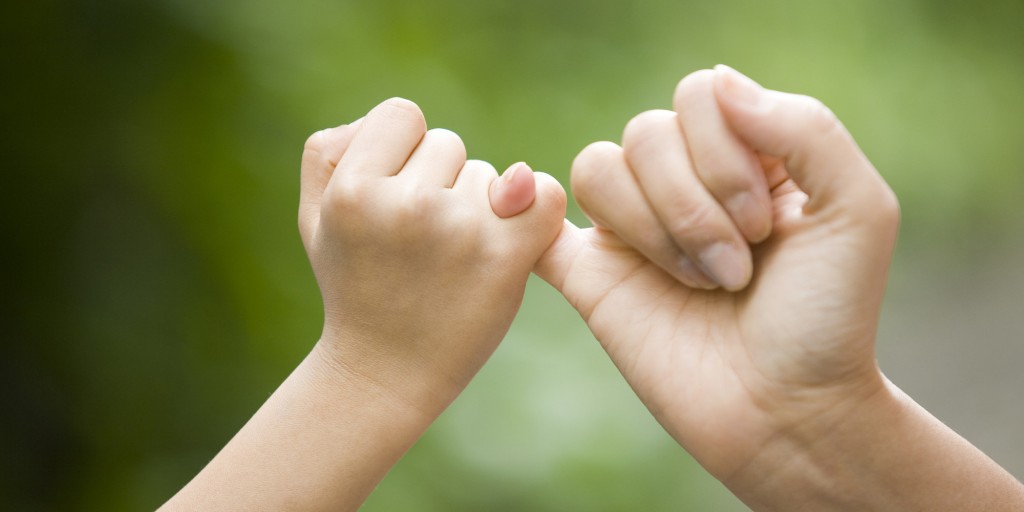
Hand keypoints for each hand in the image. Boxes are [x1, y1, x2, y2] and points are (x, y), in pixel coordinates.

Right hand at [300, 97, 565, 414]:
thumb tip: (414, 125)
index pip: (402, 114)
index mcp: (353, 190)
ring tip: (448, 259)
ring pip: (492, 175)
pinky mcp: (504, 259)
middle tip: (418, 240)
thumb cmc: (353, 283)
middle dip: (439, 182)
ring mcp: (458, 232)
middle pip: (449, 144)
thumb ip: (332, 148)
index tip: (393, 194)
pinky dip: (537, 210)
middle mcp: (406, 206)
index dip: (401, 152)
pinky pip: (544, 195)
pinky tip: (513, 238)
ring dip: (478, 207)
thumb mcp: (315, 214)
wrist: (383, 373)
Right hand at [535, 66, 898, 481]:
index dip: (724, 154)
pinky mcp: (591, 275)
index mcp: (744, 155)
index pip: (700, 97)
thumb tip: (718, 85)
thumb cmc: (828, 318)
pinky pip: (539, 219)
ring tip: (699, 283)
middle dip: (696, 205)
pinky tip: (589, 242)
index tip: (765, 227)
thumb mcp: (858, 210)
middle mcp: (684, 182)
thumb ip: (805, 129)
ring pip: (599, 167)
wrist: (787, 413)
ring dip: (654, 229)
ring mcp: (634, 228)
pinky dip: (534, 211)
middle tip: (738, 269)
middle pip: (647, 131)